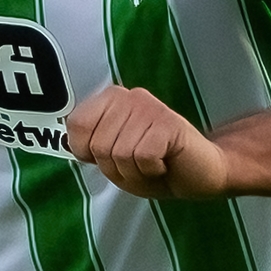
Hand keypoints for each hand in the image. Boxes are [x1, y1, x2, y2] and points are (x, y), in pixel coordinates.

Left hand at [67, 84, 230, 199]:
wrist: (199, 173)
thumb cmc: (154, 166)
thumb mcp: (112, 158)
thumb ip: (91, 145)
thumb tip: (71, 142)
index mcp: (111, 100)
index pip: (76, 125)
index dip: (87, 152)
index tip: (110, 157)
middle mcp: (129, 96)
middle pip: (98, 145)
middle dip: (116, 168)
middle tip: (139, 164)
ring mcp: (149, 107)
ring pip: (120, 154)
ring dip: (135, 172)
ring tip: (153, 164)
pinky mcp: (169, 123)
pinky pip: (143, 157)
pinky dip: (151, 170)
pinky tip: (164, 163)